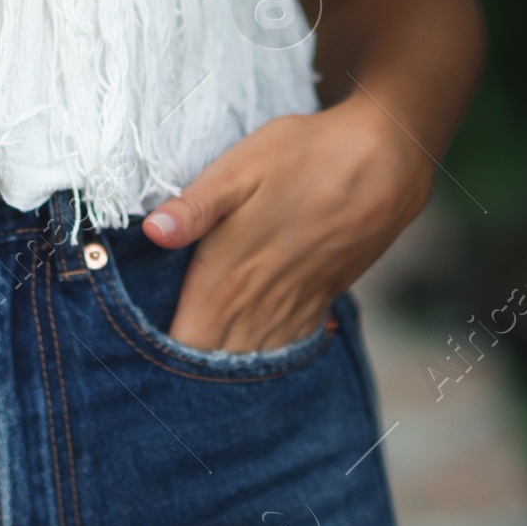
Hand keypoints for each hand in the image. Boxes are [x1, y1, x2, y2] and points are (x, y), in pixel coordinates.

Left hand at [141, 96, 432, 353]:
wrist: (383, 161)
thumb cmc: (303, 157)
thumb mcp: (239, 168)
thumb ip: (194, 207)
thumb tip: (151, 233)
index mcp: (230, 275)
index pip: (188, 342)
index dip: (162, 357)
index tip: (143, 353)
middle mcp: (261, 302)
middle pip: (218, 359)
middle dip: (190, 368)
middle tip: (165, 369)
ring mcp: (295, 305)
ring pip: (253, 357)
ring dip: (227, 364)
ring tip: (202, 364)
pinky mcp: (321, 298)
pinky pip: (287, 346)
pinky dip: (265, 354)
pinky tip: (253, 348)